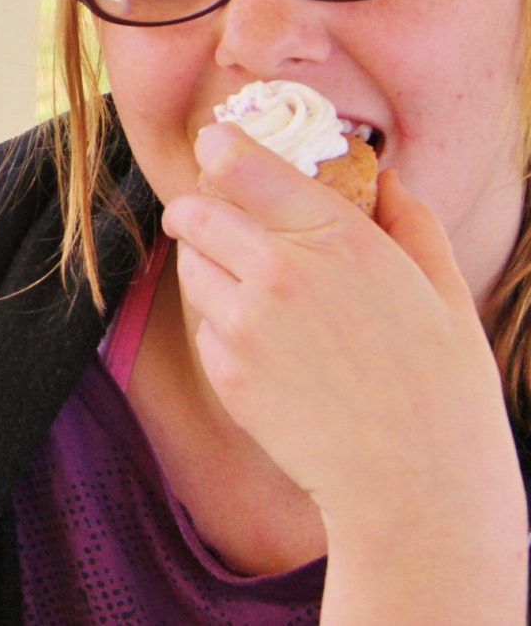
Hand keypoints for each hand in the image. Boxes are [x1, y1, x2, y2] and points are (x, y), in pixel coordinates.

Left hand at [164, 124, 521, 546]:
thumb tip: (385, 178)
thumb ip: (409, 221)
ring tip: (259, 293)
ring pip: (191, 264)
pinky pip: (203, 323)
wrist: (415, 487)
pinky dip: (222, 324)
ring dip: (210, 266)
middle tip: (215, 218)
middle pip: (195, 209)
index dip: (219, 148)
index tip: (216, 147)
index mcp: (337, 237)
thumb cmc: (442, 390)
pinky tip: (270, 348)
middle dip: (199, 208)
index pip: (240, 163)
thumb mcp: (443, 291)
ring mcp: (244, 322)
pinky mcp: (224, 369)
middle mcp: (279, 270)